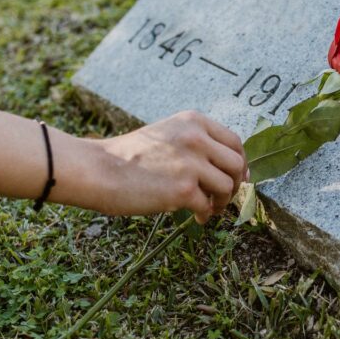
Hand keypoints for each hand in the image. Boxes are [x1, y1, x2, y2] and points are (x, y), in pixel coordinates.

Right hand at [83, 111, 246, 221]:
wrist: (99, 170)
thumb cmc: (130, 156)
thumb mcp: (167, 134)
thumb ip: (196, 143)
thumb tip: (228, 166)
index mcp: (193, 121)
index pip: (234, 141)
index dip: (240, 162)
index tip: (238, 176)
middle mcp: (196, 138)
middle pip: (236, 164)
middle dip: (234, 183)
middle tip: (225, 197)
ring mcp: (191, 164)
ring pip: (227, 186)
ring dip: (222, 202)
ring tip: (210, 208)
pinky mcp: (183, 190)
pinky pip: (208, 206)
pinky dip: (206, 214)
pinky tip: (197, 217)